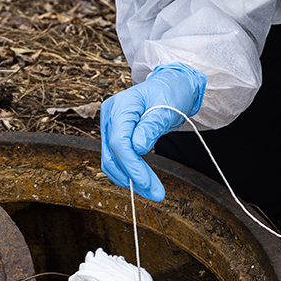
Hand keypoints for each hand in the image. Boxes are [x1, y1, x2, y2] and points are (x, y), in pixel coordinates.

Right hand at [99, 63, 206, 200]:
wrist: (170, 85)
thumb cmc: (170, 93)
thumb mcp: (166, 108)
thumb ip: (151, 127)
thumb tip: (138, 148)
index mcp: (120, 106)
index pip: (119, 142)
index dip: (132, 166)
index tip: (148, 183)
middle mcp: (110, 116)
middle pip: (112, 154)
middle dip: (132, 177)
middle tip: (156, 194)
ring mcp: (110, 126)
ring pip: (111, 160)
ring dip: (130, 178)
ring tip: (152, 191)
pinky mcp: (115, 135)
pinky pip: (116, 158)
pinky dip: (128, 171)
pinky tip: (143, 181)